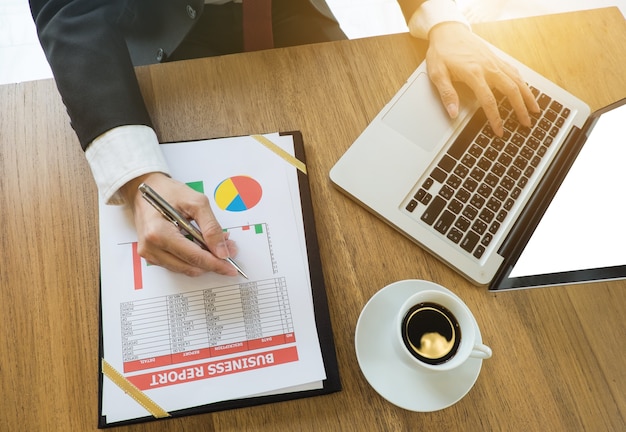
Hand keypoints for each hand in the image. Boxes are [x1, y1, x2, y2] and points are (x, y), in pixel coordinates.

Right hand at [120, 172, 238, 276]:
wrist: (146, 189)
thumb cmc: (168, 192)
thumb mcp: (196, 202)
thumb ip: (211, 227)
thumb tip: (221, 251)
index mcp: (159, 232)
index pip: (193, 256)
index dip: (216, 264)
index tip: (231, 268)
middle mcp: (151, 247)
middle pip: (190, 266)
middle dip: (213, 262)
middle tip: (229, 250)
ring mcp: (149, 253)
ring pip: (185, 269)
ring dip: (204, 262)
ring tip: (217, 246)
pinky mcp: (152, 255)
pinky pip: (178, 265)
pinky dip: (193, 259)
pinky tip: (202, 247)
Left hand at [426, 22, 538, 135]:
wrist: (448, 31)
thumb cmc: (442, 52)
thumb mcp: (437, 73)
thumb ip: (446, 94)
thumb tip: (453, 113)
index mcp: (474, 73)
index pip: (489, 101)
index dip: (496, 118)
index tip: (500, 130)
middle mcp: (489, 67)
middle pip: (511, 90)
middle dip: (520, 109)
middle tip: (526, 123)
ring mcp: (495, 62)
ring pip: (517, 80)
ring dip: (527, 96)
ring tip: (535, 110)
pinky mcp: (496, 58)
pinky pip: (514, 71)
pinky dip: (522, 82)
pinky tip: (526, 91)